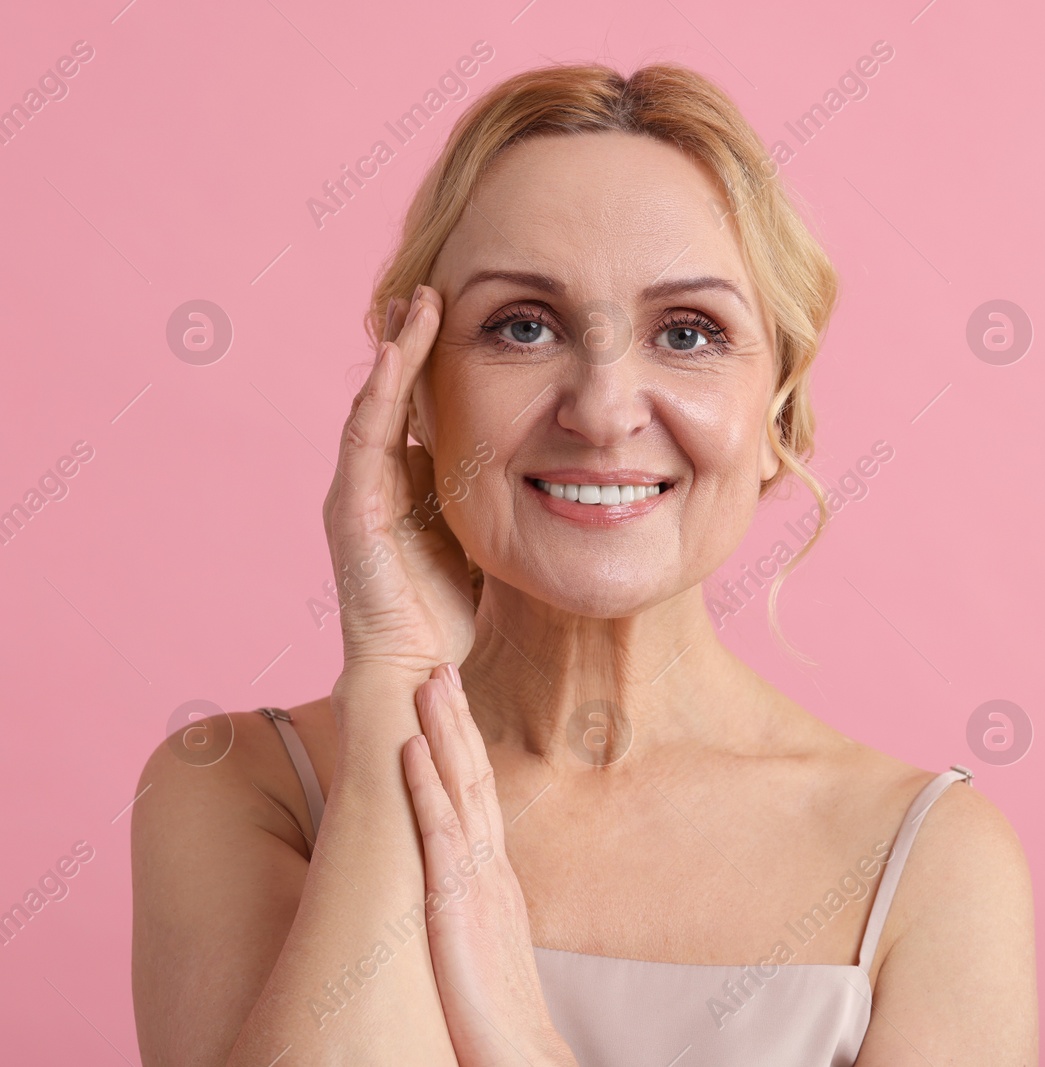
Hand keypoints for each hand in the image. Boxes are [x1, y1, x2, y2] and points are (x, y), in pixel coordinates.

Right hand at [322, 285, 476, 678]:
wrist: (414, 668)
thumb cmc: (447, 609)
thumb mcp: (478, 533)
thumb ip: (488, 496)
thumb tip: (540, 464)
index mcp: (402, 483)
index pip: (416, 407)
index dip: (432, 362)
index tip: (455, 314)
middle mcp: (372, 479)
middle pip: (390, 394)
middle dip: (407, 340)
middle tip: (429, 287)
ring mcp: (356, 492)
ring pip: (375, 403)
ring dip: (395, 351)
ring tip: (415, 303)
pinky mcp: (351, 511)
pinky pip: (366, 438)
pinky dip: (381, 393)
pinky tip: (398, 355)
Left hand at [402, 664, 576, 1066]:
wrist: (523, 1061)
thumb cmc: (498, 1016)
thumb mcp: (487, 949)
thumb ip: (476, 914)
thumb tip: (455, 895)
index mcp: (495, 880)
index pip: (480, 797)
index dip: (465, 746)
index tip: (451, 703)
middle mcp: (491, 871)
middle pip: (475, 778)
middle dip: (457, 720)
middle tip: (442, 665)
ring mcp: (478, 885)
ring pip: (461, 790)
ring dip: (444, 732)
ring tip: (431, 680)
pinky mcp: (459, 909)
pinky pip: (439, 836)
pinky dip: (425, 787)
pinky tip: (410, 750)